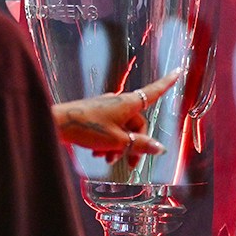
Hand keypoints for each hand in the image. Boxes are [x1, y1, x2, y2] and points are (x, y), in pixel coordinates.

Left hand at [52, 70, 180, 166]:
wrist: (58, 124)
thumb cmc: (88, 128)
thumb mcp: (117, 140)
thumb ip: (140, 144)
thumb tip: (160, 148)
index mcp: (129, 103)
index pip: (154, 91)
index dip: (168, 82)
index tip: (178, 70)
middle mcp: (120, 102)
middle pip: (139, 123)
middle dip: (136, 144)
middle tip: (131, 165)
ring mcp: (107, 107)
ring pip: (124, 128)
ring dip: (121, 146)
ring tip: (109, 161)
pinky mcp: (97, 114)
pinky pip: (112, 128)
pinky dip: (110, 141)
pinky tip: (100, 154)